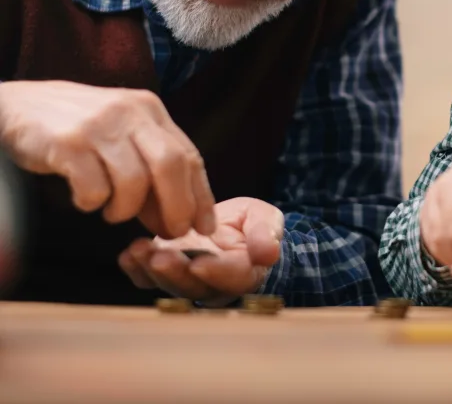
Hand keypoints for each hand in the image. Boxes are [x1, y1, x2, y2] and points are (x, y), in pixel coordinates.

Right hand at [0, 80, 214, 237]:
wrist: (18, 105)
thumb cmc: (79, 128)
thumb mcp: (122, 135)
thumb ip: (151, 168)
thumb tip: (175, 217)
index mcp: (150, 110)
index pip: (190, 155)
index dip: (201, 195)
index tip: (204, 227)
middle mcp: (131, 113)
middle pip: (171, 165)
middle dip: (176, 207)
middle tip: (168, 232)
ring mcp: (100, 126)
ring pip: (134, 182)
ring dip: (126, 210)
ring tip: (112, 211)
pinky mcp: (68, 143)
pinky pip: (94, 189)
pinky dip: (93, 204)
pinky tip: (85, 198)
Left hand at [118, 197, 283, 306]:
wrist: (233, 227)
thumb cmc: (253, 224)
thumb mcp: (266, 219)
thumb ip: (266, 234)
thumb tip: (269, 253)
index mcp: (245, 272)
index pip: (234, 277)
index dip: (217, 272)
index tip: (200, 263)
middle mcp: (214, 284)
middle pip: (195, 287)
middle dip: (176, 274)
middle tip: (160, 259)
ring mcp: (188, 280)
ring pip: (169, 285)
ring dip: (151, 271)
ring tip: (139, 250)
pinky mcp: (168, 272)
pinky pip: (149, 280)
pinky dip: (136, 270)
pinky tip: (127, 256)